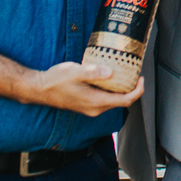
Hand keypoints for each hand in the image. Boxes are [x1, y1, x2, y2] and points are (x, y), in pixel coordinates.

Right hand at [22, 61, 144, 117]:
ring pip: (112, 100)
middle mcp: (95, 108)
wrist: (39, 89)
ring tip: (124, 73)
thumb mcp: (75, 72)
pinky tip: (108, 77)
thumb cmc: (55, 80)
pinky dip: (110, 90)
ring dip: (120, 89)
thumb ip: (93, 72)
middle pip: (121, 101)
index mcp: (95, 102)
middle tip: (134, 72)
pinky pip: (104, 99)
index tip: (141, 79)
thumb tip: (110, 72)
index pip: (125, 101)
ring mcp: (90, 108)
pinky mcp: (86, 104)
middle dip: (131, 88)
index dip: (137, 91)